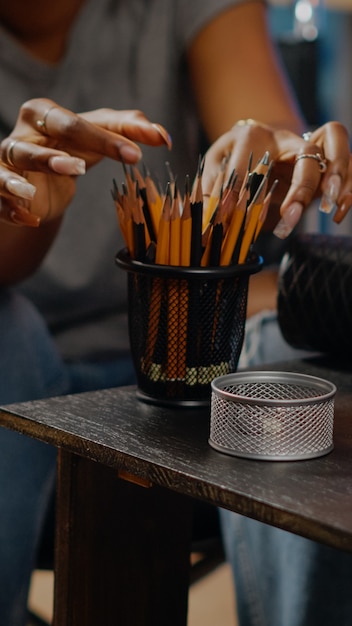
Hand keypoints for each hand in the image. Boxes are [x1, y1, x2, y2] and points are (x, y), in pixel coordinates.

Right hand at [0, 98, 171, 225]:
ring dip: (41, 164)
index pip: (81, 121)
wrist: (34, 186)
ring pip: (18, 156)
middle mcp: (26, 132)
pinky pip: (0, 195)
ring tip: (66, 173)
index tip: (141, 153)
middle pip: (52, 128)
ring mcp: (9, 159)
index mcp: (47, 114)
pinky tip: (31, 218)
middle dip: (78, 140)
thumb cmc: (66, 154)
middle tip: (95, 162)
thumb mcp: (95, 142)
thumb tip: (165, 135)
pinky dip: (12, 206)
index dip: (110, 137)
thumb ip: (127, 132)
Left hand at [202, 119, 351, 236]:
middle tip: (292, 214)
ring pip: (337, 145)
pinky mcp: (326, 158)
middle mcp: (286, 137)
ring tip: (327, 208)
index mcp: (253, 136)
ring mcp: (310, 143)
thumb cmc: (233, 156)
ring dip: (337, 177)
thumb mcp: (214, 164)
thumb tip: (213, 207)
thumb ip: (212, 182)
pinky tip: (337, 213)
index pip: (250, 162)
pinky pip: (350, 164)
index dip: (240, 190)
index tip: (231, 216)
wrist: (256, 142)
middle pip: (306, 150)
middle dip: (303, 184)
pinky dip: (349, 187)